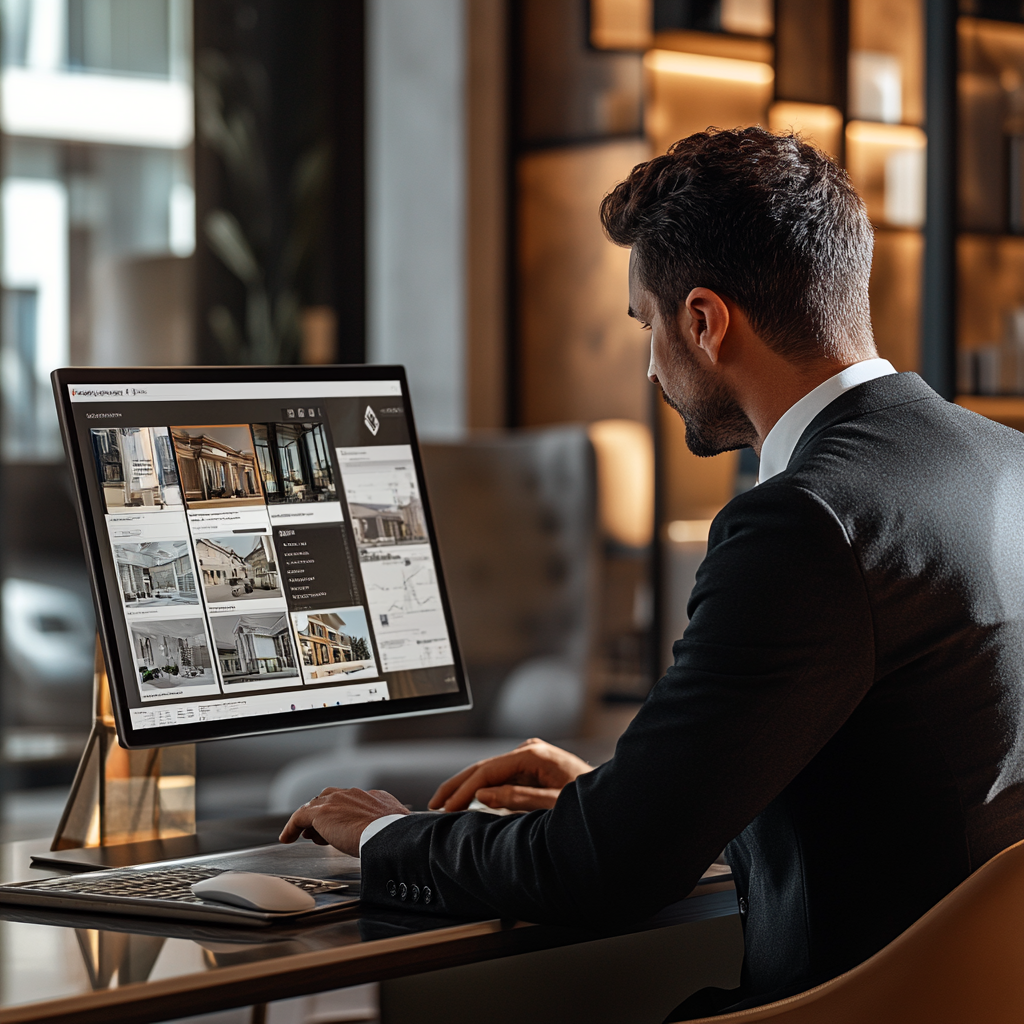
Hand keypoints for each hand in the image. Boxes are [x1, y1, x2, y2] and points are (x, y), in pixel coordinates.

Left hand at [279, 787, 408, 855]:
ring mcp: (338, 800)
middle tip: (320, 832)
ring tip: (306, 836)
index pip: (352, 801)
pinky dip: (292, 827)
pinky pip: (300, 817)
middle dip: (325, 814)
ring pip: (316, 807)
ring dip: (311, 822)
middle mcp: (355, 795)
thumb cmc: (396, 837)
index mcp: (374, 798)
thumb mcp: (394, 829)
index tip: (340, 826)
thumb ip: (386, 829)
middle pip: (331, 799)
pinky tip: (287, 837)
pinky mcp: (322, 812)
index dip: (342, 814)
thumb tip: (386, 841)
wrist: (390, 836)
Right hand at [428, 738, 592, 812]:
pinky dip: (483, 790)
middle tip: (434, 804)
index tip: (447, 808)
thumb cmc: (589, 801)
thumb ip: (517, 799)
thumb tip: (483, 795)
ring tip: (444, 803)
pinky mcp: (532, 769)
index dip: (464, 790)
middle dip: (458, 786)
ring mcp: (530, 759)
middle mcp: (529, 752)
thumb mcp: (552, 803)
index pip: (488, 770)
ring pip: (489, 773)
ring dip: (467, 788)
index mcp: (533, 755)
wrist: (613, 799)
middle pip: (484, 767)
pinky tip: (468, 800)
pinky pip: (501, 779)